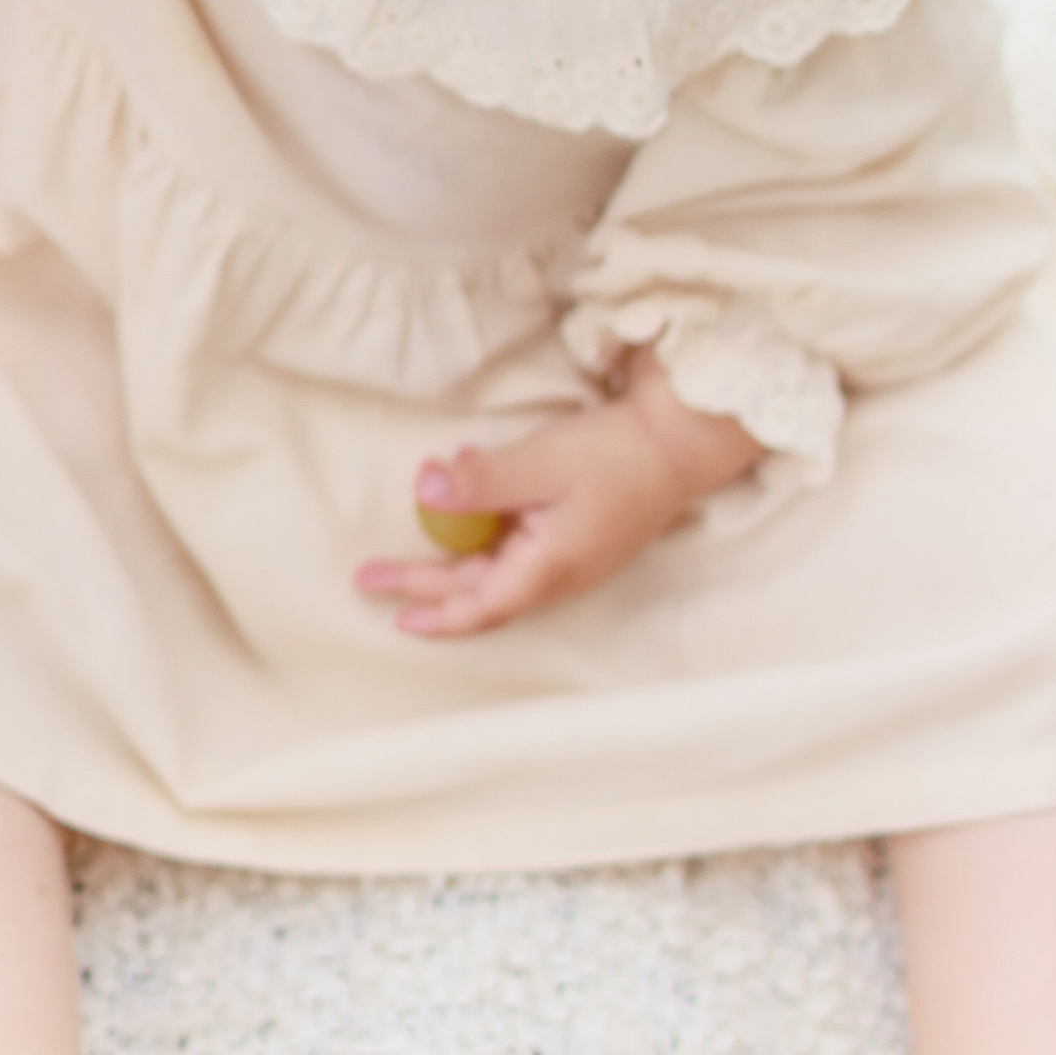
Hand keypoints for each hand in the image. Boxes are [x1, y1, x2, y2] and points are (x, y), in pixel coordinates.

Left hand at [355, 359, 762, 639]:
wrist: (681, 441)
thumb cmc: (614, 453)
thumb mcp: (539, 463)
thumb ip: (481, 483)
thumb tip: (424, 490)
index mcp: (550, 567)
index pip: (481, 607)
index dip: (436, 613)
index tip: (394, 613)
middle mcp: (560, 573)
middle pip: (482, 589)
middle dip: (425, 583)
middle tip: (373, 574)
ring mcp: (573, 556)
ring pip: (498, 568)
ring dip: (453, 553)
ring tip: (419, 517)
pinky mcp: (580, 534)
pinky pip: (519, 544)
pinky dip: (485, 527)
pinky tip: (469, 484)